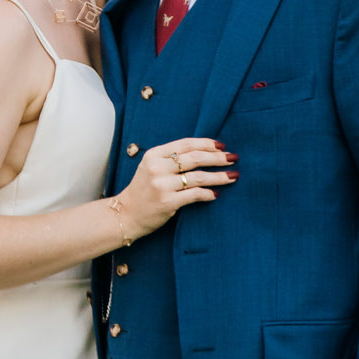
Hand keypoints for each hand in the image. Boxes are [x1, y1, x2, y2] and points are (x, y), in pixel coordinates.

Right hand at [113, 138, 236, 240]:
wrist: (126, 214)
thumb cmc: (143, 190)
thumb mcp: (151, 167)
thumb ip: (171, 158)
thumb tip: (204, 152)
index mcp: (154, 154)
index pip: (185, 144)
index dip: (206, 143)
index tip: (222, 146)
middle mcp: (157, 167)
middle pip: (195, 158)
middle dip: (218, 158)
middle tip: (233, 158)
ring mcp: (162, 185)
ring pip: (198, 177)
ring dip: (219, 176)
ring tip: (233, 176)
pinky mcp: (167, 202)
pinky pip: (194, 194)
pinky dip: (208, 193)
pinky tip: (216, 194)